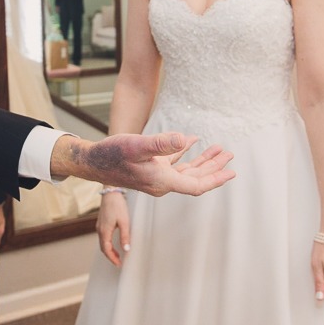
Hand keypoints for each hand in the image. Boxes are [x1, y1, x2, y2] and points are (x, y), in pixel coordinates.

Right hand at [52, 132, 233, 196]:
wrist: (92, 161)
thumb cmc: (112, 154)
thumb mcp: (137, 145)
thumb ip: (161, 143)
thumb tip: (186, 139)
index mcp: (162, 181)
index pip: (196, 185)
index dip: (215, 179)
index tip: (231, 172)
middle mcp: (162, 183)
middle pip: (195, 179)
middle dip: (214, 168)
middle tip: (230, 155)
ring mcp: (156, 176)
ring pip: (187, 171)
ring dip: (203, 161)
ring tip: (220, 149)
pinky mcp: (150, 169)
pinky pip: (174, 164)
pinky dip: (186, 154)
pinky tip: (194, 142)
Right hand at [96, 192, 129, 266]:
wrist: (110, 192)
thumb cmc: (118, 205)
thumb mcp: (124, 221)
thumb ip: (125, 236)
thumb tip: (126, 249)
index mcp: (104, 231)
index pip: (106, 250)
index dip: (112, 258)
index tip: (119, 264)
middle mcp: (99, 230)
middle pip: (103, 248)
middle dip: (110, 256)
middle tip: (119, 262)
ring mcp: (99, 226)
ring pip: (102, 243)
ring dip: (109, 250)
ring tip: (118, 255)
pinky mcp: (101, 222)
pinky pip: (103, 237)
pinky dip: (108, 244)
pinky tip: (114, 243)